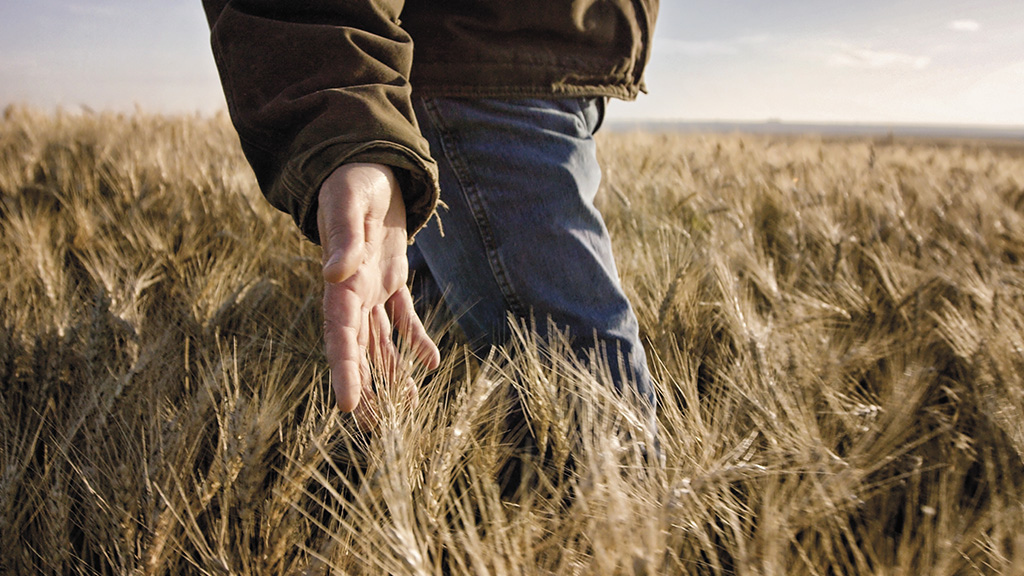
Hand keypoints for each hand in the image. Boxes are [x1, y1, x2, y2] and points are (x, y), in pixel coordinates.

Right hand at [318, 163, 439, 424]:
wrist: (364, 164)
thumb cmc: (351, 181)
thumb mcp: (347, 203)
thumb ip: (343, 237)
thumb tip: (336, 274)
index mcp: (341, 281)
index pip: (340, 336)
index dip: (343, 370)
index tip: (345, 406)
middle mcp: (353, 291)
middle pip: (358, 350)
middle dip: (365, 388)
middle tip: (375, 430)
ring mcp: (372, 287)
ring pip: (381, 341)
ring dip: (391, 373)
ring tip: (405, 409)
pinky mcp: (392, 276)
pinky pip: (404, 317)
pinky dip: (415, 341)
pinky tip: (431, 365)